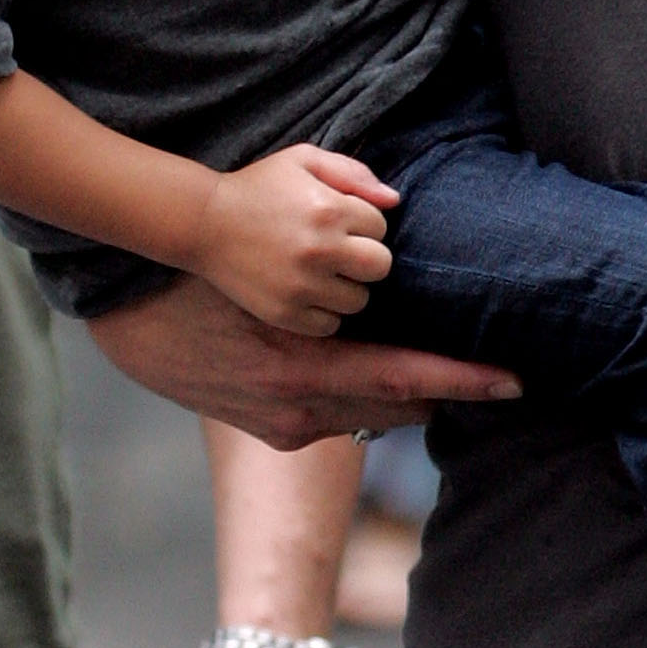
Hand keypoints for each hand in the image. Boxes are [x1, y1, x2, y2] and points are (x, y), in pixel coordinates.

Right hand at [89, 272, 519, 452]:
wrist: (130, 325)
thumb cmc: (200, 277)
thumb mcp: (265, 265)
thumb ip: (330, 258)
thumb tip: (392, 213)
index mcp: (300, 368)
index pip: (405, 380)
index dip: (466, 381)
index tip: (517, 380)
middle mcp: (297, 410)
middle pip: (402, 406)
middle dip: (450, 386)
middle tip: (497, 361)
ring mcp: (285, 429)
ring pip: (377, 415)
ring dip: (411, 390)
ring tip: (450, 360)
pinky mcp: (275, 434)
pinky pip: (345, 416)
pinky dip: (372, 394)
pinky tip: (385, 362)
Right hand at [192, 145, 398, 336]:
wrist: (204, 222)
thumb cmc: (259, 187)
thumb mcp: (304, 160)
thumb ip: (353, 173)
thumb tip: (394, 201)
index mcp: (330, 209)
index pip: (381, 226)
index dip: (364, 223)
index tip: (341, 221)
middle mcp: (320, 250)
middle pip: (380, 266)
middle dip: (366, 258)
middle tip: (341, 252)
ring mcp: (301, 286)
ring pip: (359, 300)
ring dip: (347, 287)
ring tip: (324, 272)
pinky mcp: (284, 313)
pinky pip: (330, 325)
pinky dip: (325, 313)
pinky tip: (309, 293)